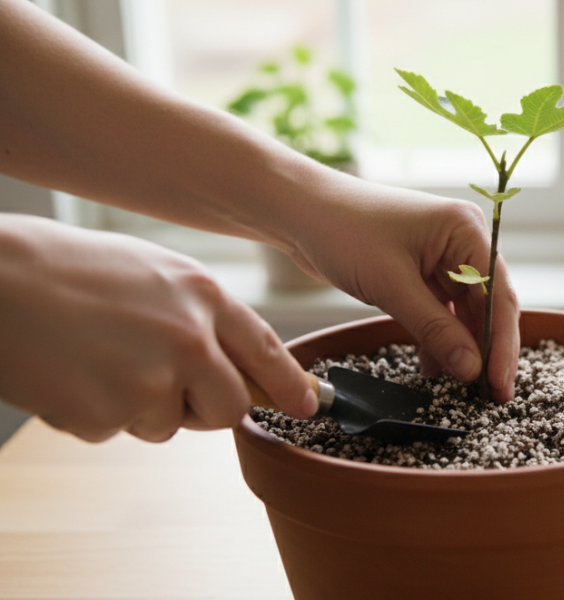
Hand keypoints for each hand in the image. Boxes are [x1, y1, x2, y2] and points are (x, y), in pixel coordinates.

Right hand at [0, 215, 315, 441]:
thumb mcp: (152, 273)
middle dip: (205, 408)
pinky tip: (68, 373)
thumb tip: (234, 363)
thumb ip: (200, 315)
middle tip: (165, 389)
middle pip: (229, 407)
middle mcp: (189, 339)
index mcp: (203, 297)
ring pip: (167, 423)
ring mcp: (150, 381)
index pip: (266, 351)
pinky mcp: (107, 414)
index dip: (290, 384)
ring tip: (96, 357)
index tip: (308, 405)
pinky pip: (115, 431)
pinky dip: (92, 413)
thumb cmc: (66, 269)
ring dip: (138, 407)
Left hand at [276, 176, 520, 402]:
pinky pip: (440, 311)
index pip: (499, 294)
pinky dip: (438, 338)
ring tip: (461, 388)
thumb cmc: (343, 231)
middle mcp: (462, 241)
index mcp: (466, 230)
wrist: (298, 211)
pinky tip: (433, 368)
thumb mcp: (391, 286)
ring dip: (462, 347)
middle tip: (489, 396)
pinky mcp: (421, 271)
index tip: (499, 385)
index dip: (502, 343)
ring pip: (464, 311)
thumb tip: (471, 369)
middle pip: (488, 304)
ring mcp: (442, 256)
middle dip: (486, 349)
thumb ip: (435, 329)